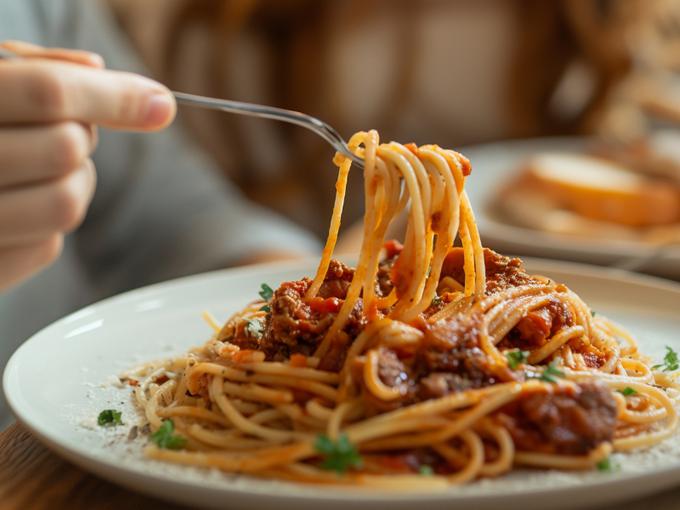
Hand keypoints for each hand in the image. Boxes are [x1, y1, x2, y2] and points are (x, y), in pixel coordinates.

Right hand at [0, 40, 175, 290]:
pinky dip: (47, 225)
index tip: (160, 104)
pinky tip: (17, 207)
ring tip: (40, 171)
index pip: (50, 93)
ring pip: (68, 202)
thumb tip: (101, 70)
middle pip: (67, 147)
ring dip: (73, 184)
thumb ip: (37, 69)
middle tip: (56, 133)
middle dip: (78, 138)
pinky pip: (48, 246)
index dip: (114, 97)